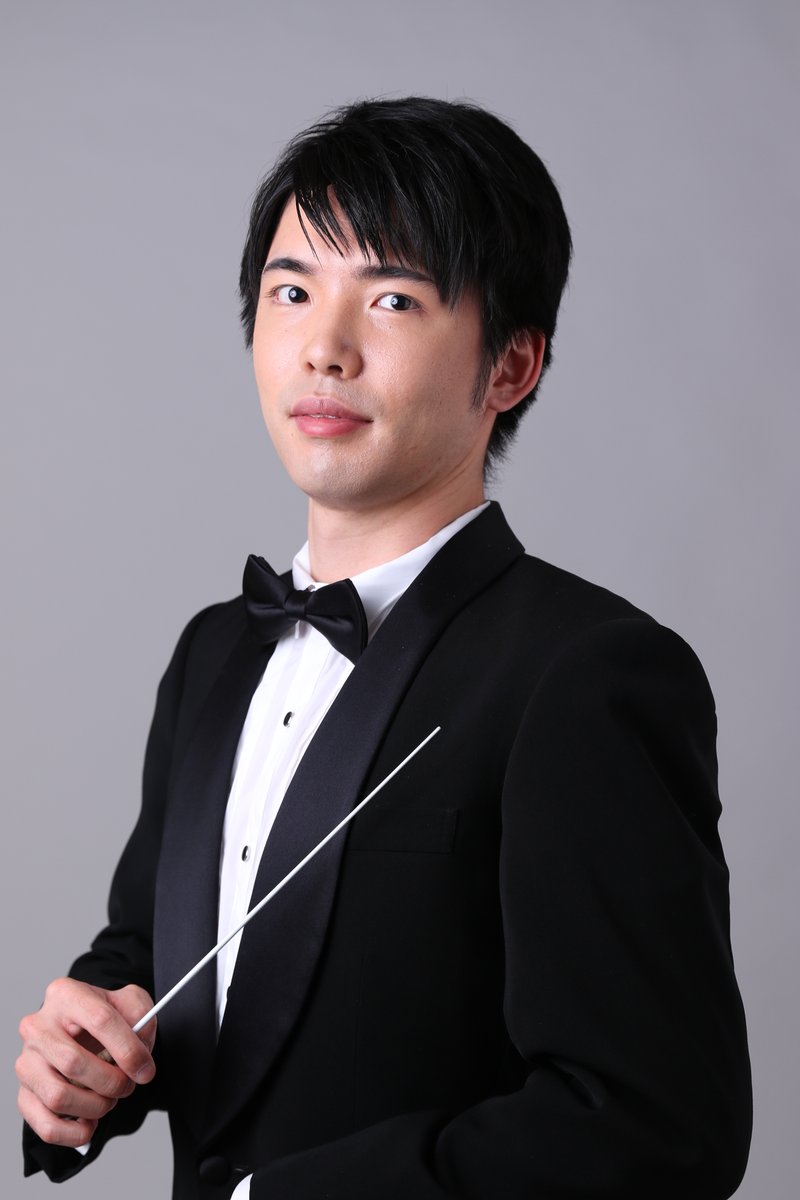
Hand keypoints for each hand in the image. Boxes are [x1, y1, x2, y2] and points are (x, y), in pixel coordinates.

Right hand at [16, 978, 155, 1147]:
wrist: (82, 1032)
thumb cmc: (104, 1018)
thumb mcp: (130, 1003)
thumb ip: (141, 1015)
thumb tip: (139, 1042)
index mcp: (65, 994)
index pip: (100, 1020)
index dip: (128, 1049)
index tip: (145, 1070)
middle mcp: (38, 1026)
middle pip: (73, 1062)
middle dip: (111, 1082)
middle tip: (128, 1086)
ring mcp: (26, 1061)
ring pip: (57, 1096)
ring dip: (95, 1107)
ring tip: (109, 1100)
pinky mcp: (24, 1093)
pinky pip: (44, 1125)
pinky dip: (73, 1133)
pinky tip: (90, 1124)